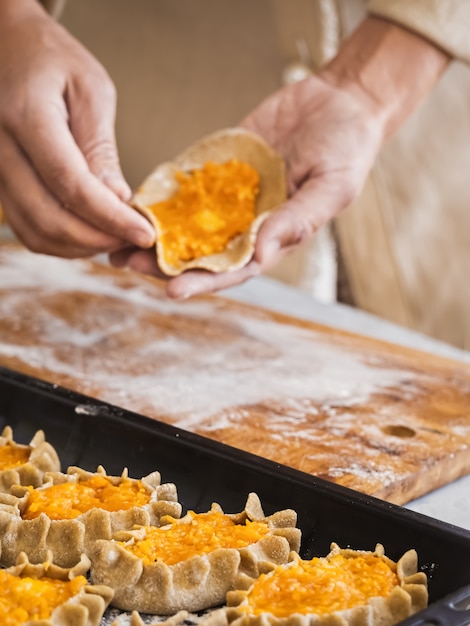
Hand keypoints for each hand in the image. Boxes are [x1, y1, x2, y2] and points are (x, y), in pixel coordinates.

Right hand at [0, 0, 154, 256]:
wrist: (6, 44)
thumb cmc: (51, 58)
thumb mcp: (91, 90)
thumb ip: (100, 148)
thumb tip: (117, 201)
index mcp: (25, 115)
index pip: (71, 185)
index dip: (111, 219)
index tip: (144, 234)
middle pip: (48, 218)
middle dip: (98, 239)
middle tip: (133, 238)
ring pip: (34, 231)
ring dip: (79, 246)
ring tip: (115, 236)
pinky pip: (25, 225)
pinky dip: (60, 240)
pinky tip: (89, 231)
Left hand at [110, 17, 448, 297]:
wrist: (339, 103)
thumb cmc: (347, 149)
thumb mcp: (332, 187)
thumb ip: (299, 219)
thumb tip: (262, 251)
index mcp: (274, 237)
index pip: (234, 268)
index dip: (204, 282)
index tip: (173, 291)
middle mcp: (247, 221)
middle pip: (201, 251)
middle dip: (165, 262)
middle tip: (128, 266)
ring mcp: (231, 194)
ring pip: (187, 222)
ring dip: (154, 233)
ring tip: (116, 240)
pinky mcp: (219, 165)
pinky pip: (187, 183)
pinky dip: (162, 194)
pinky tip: (133, 201)